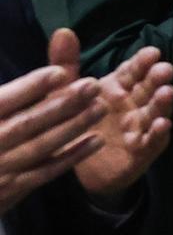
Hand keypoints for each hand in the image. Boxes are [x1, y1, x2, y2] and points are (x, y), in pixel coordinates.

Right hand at [0, 64, 104, 215]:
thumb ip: (18, 89)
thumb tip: (49, 45)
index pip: (3, 101)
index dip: (31, 86)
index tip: (61, 73)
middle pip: (26, 122)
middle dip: (61, 104)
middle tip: (93, 86)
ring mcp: (0, 168)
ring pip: (40, 146)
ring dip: (73, 127)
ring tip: (100, 108)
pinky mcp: (13, 189)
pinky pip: (46, 172)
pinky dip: (72, 156)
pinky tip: (96, 141)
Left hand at [47, 31, 172, 201]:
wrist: (72, 168)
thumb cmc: (73, 125)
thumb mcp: (63, 93)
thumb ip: (65, 64)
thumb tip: (63, 30)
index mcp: (116, 89)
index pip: (133, 71)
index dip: (143, 62)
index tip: (152, 52)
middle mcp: (132, 105)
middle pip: (149, 88)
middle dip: (158, 79)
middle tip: (165, 70)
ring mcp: (140, 127)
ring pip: (155, 112)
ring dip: (163, 103)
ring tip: (168, 93)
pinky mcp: (142, 150)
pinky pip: (152, 141)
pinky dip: (159, 132)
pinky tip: (163, 124)